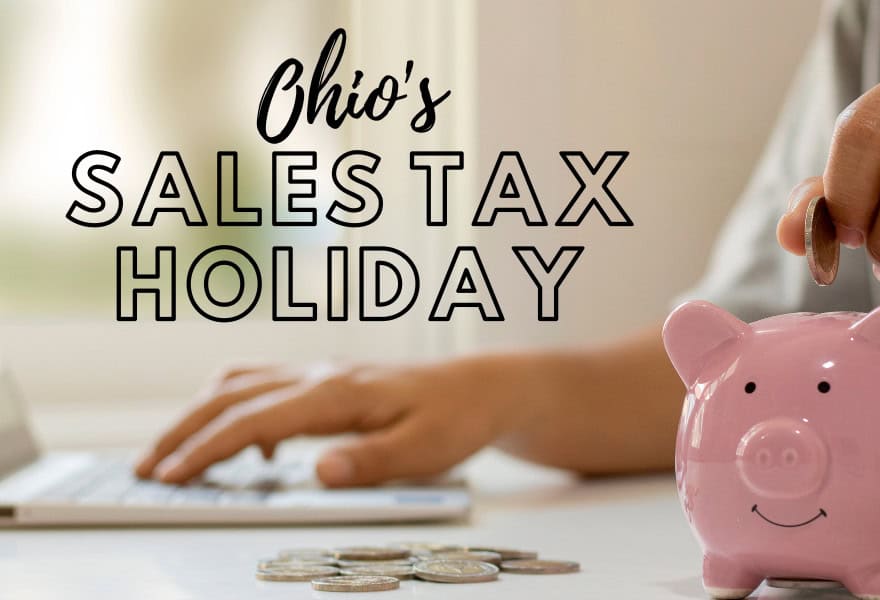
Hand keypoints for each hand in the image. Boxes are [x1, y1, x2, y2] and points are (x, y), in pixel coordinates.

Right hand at [135, 357, 529, 486]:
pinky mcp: (329, 382)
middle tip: (147, 469)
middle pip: (232, 395)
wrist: (485, 386)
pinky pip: (266, 386)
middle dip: (183, 431)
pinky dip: (239, 410)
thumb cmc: (457, 417)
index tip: (171, 476)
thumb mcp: (425, 449)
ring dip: (202, 415)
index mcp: (337, 392)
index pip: (255, 420)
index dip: (208, 449)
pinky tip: (253, 449)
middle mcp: (321, 375)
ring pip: (242, 384)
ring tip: (175, 454)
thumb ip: (370, 461)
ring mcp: (322, 374)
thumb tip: (317, 471)